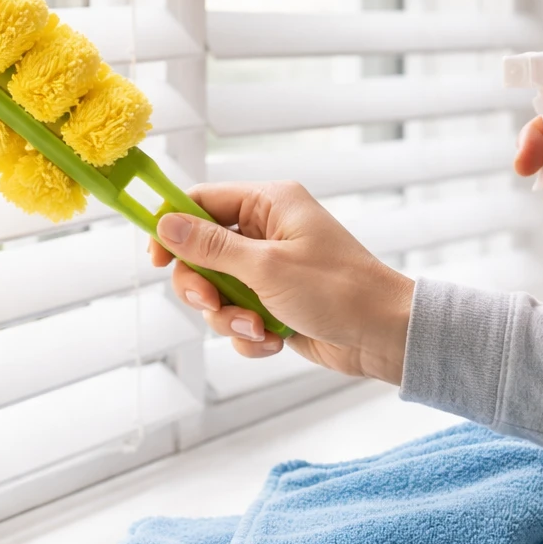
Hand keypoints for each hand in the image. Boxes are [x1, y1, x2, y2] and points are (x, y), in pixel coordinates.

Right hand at [148, 182, 413, 384]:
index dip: (172, 228)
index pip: (201, 202)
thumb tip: (164, 223)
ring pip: (217, 292)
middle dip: (203, 287)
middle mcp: (268, 232)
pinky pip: (238, 317)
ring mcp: (271, 270)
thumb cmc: (340, 292)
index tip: (155, 259)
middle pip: (201, 253)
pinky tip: (273, 340)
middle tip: (210, 305)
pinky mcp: (275, 303)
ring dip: (228, 317)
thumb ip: (211, 247)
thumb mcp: (267, 268)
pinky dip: (249, 334)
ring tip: (258, 328)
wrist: (387, 337)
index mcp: (269, 205)